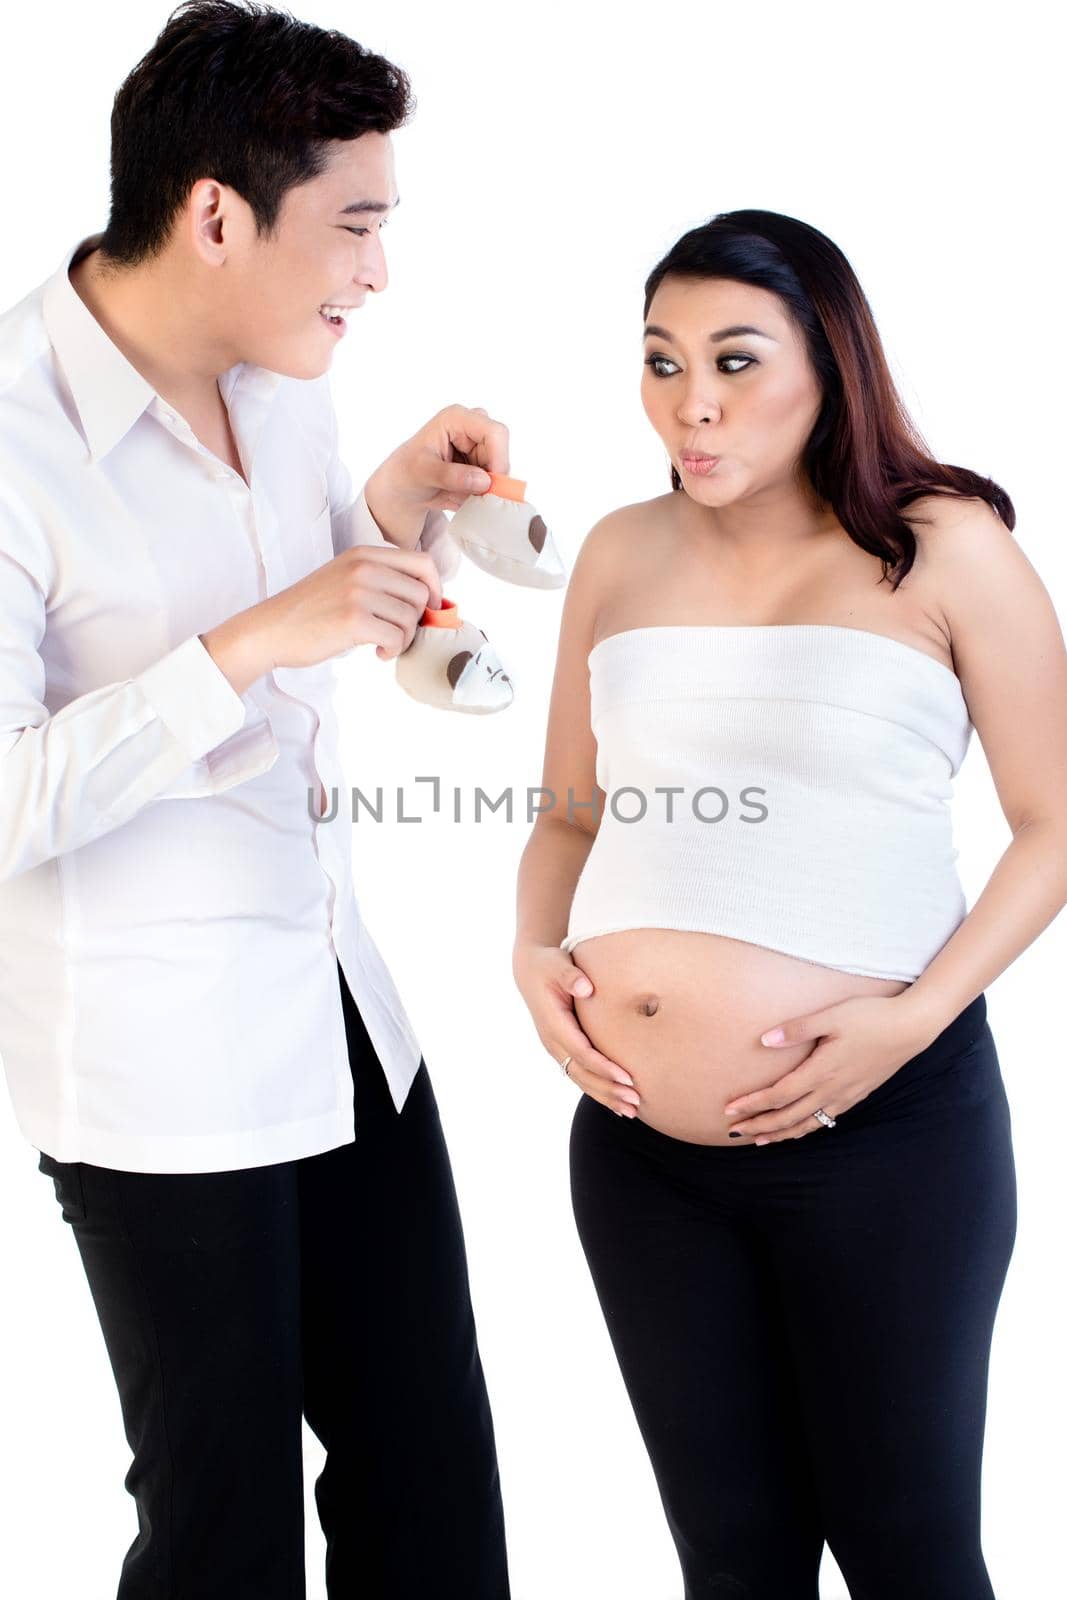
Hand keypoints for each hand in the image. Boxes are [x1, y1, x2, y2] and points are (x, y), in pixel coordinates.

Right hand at [260, 542, 442, 669]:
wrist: (271, 629)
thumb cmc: (310, 610)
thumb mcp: (344, 577)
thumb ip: (381, 579)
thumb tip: (429, 600)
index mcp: (364, 554)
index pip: (423, 563)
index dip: (435, 588)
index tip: (428, 608)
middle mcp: (363, 567)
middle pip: (421, 595)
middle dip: (415, 621)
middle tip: (396, 633)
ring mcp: (358, 592)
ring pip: (410, 619)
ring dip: (402, 639)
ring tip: (382, 643)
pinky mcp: (353, 620)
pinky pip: (396, 638)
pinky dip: (392, 650)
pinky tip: (377, 652)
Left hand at [363, 404, 508, 546]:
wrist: (404, 486)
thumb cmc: (407, 472)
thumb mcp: (423, 474)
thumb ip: (451, 476)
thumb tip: (483, 481)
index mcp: (457, 418)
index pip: (494, 432)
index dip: (499, 458)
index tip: (491, 485)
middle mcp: (472, 427)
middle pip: (500, 452)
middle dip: (491, 477)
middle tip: (471, 495)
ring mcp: (479, 445)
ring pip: (499, 469)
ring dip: (484, 487)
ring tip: (457, 493)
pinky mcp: (482, 462)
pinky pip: (494, 480)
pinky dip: (482, 492)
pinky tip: (462, 494)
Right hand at [512, 945, 641, 1117]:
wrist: (531, 971)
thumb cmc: (549, 966)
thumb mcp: (557, 965)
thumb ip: (571, 976)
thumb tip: (586, 988)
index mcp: (554, 1024)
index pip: (581, 1052)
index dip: (604, 1067)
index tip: (628, 1078)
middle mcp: (553, 1042)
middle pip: (582, 1074)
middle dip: (608, 1090)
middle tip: (635, 1102)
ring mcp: (557, 1048)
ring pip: (581, 1080)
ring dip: (605, 1096)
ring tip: (631, 1110)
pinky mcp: (563, 1050)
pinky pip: (581, 1075)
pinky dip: (598, 1090)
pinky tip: (616, 1103)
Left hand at [721, 993, 937, 1143]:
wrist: (910, 1028)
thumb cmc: (870, 1017)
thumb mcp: (830, 1016)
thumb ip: (796, 1029)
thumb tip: (764, 1040)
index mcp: (821, 1071)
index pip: (778, 1095)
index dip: (752, 1104)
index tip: (729, 1110)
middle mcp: (831, 1090)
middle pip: (788, 1117)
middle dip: (759, 1125)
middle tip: (734, 1131)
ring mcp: (845, 1096)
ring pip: (807, 1124)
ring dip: (780, 1133)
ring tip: (759, 1139)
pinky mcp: (856, 1095)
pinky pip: (824, 1120)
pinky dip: (805, 1129)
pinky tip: (797, 1129)